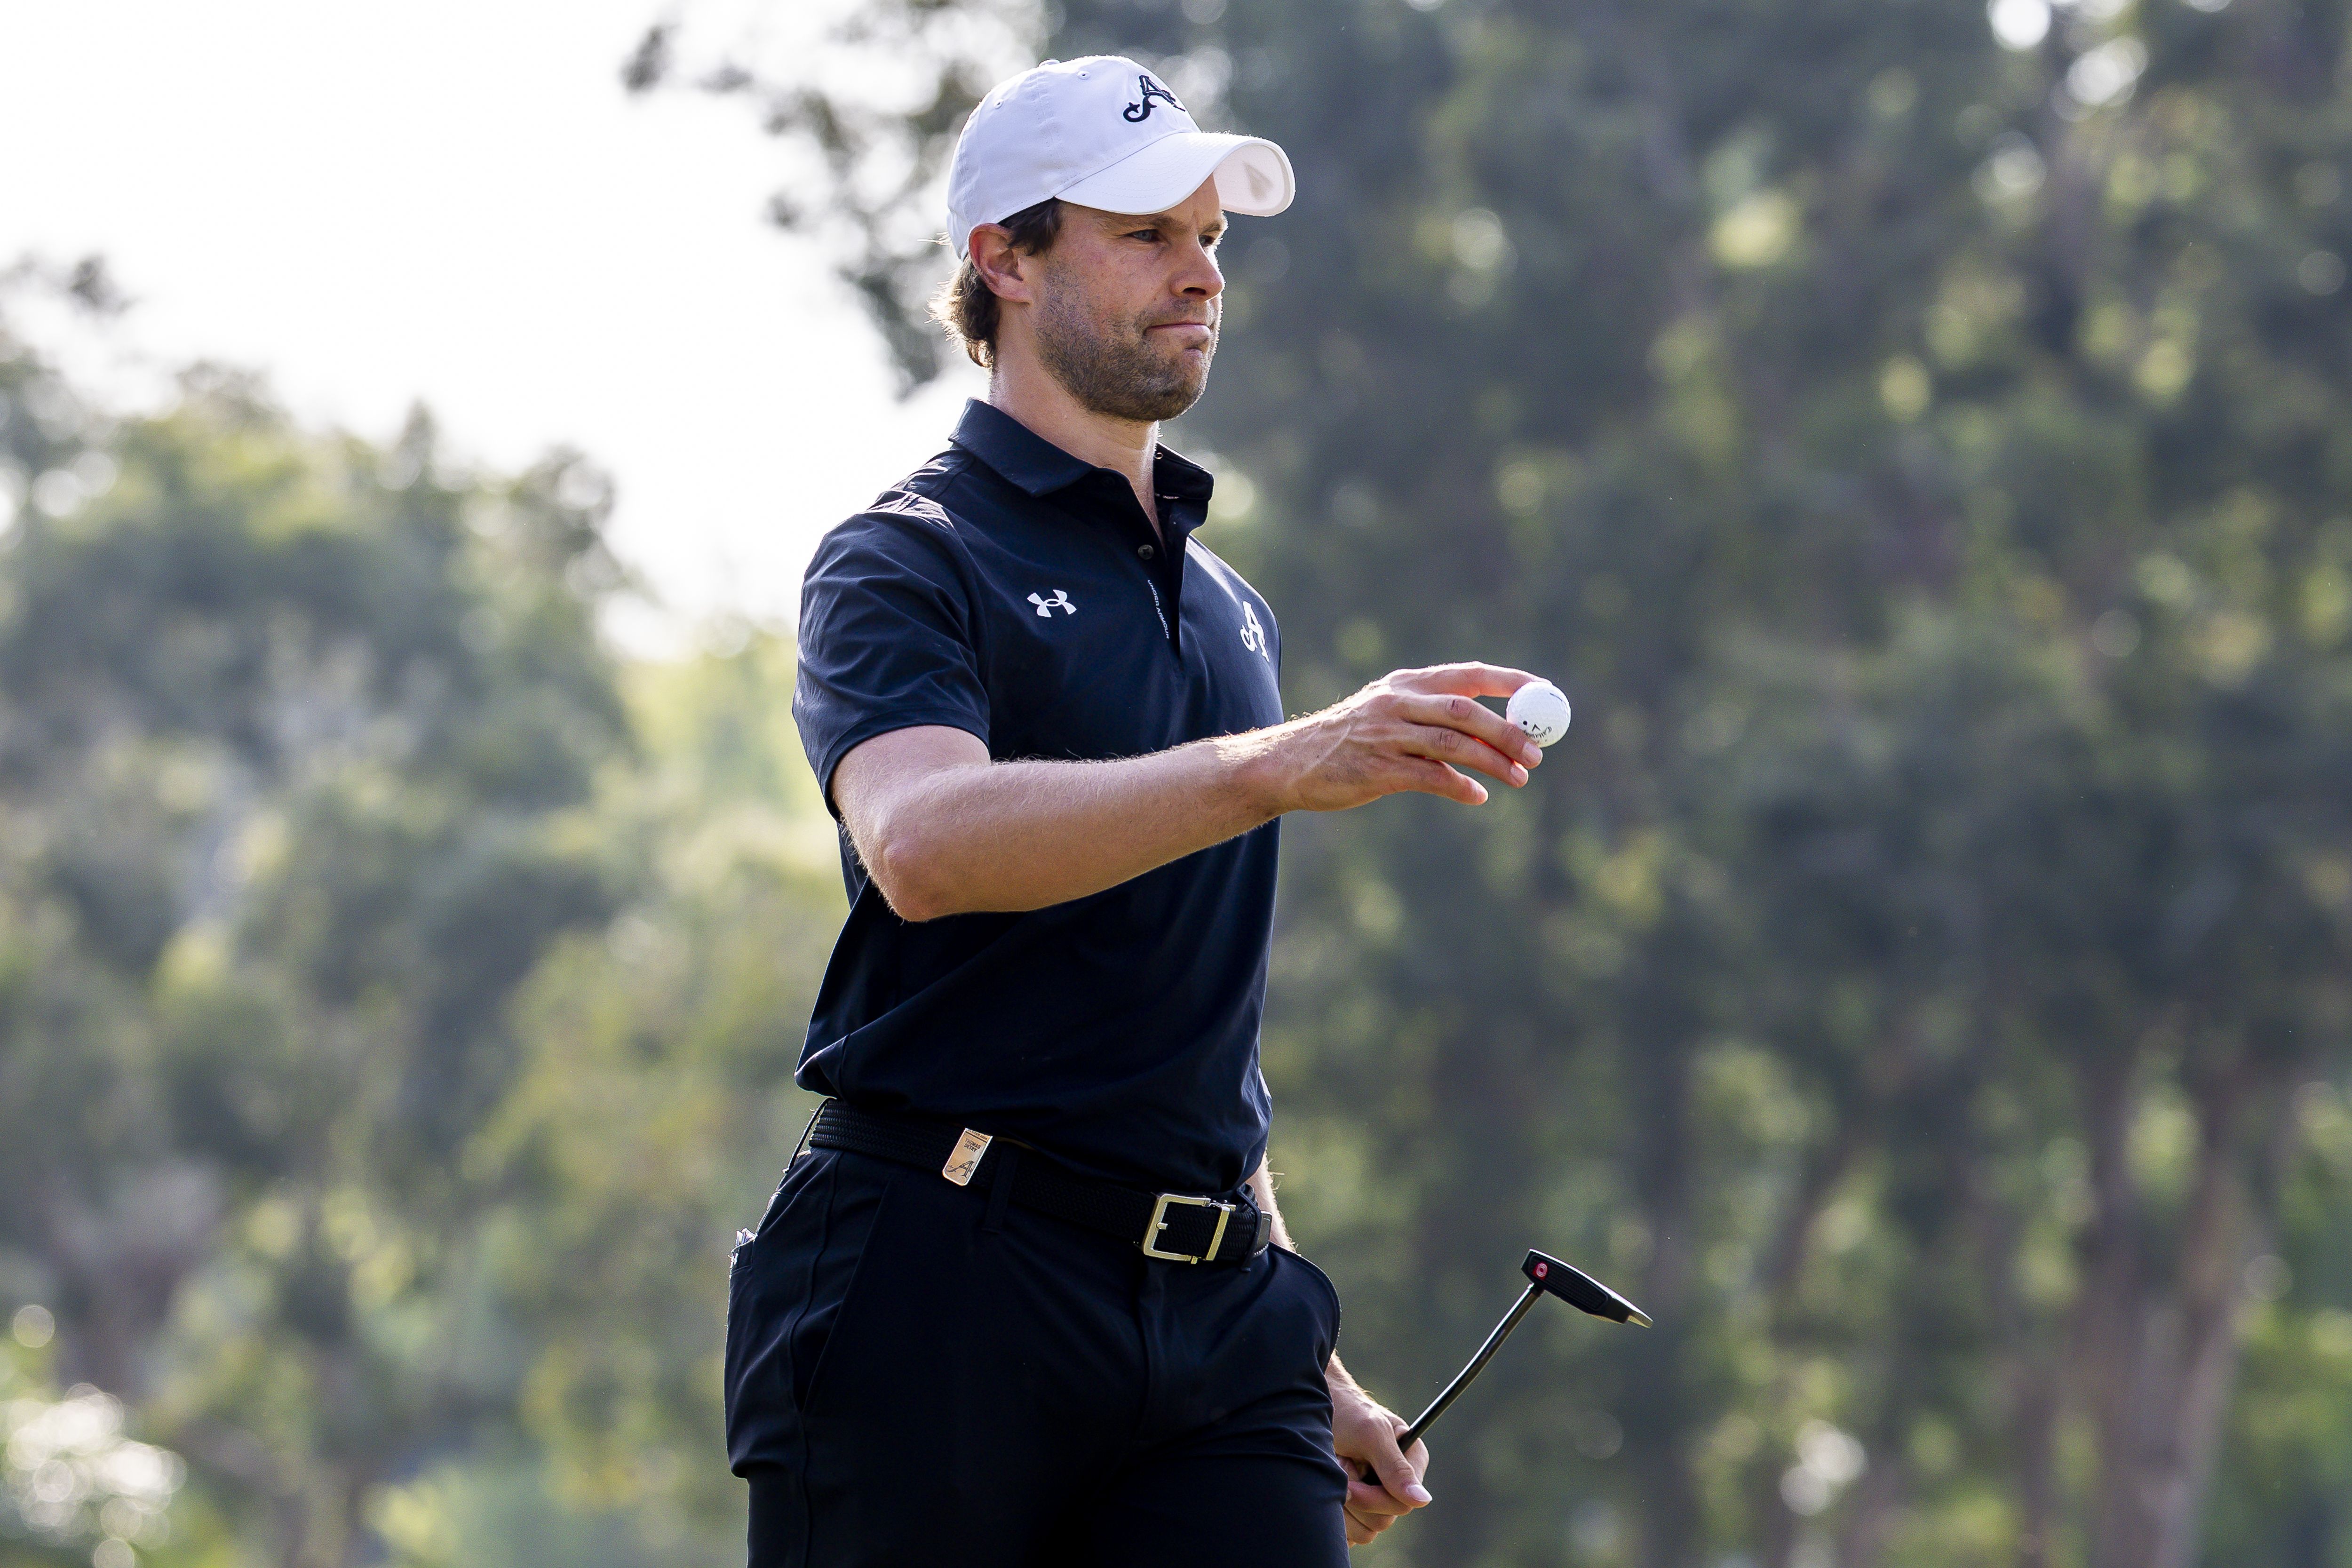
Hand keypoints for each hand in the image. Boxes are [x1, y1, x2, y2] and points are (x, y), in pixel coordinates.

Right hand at [1264, 663, 1544, 812]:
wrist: (1289, 763)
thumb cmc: (1348, 742)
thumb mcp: (1388, 714)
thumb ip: (1433, 716)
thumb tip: (1495, 733)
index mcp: (1405, 684)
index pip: (1468, 674)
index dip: (1510, 683)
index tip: (1544, 695)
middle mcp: (1396, 702)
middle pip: (1464, 711)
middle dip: (1506, 731)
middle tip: (1535, 754)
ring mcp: (1385, 735)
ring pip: (1452, 744)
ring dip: (1491, 762)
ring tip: (1520, 779)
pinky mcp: (1377, 769)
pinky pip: (1429, 778)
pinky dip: (1458, 787)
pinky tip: (1476, 797)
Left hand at [1328, 1371, 1431, 1544]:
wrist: (1313, 1409)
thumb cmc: (1346, 1412)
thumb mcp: (1370, 1433)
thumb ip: (1395, 1467)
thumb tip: (1422, 1500)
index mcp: (1411, 1464)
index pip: (1402, 1504)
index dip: (1372, 1497)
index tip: (1349, 1481)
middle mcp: (1397, 1485)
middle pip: (1383, 1520)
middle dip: (1354, 1496)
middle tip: (1339, 1466)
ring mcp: (1376, 1499)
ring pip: (1365, 1530)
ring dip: (1341, 1503)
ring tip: (1335, 1471)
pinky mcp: (1357, 1511)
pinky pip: (1350, 1533)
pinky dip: (1334, 1515)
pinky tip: (1327, 1488)